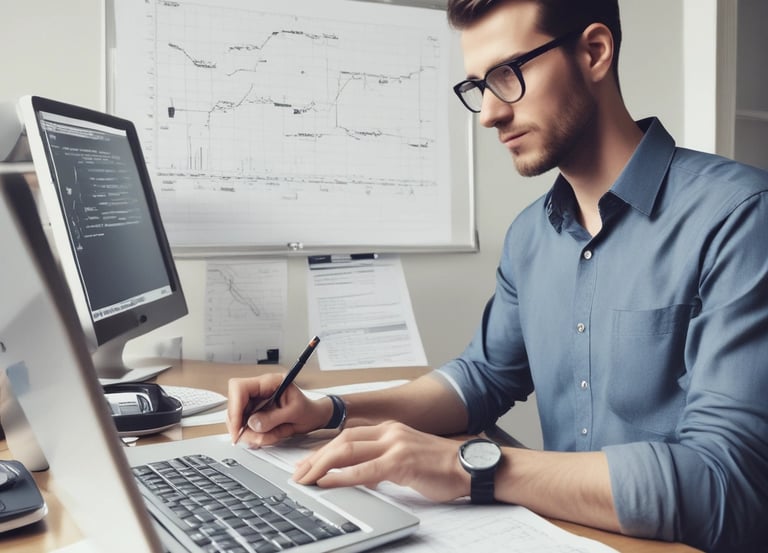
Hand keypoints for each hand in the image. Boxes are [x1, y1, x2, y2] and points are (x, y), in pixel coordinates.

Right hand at [226, 375, 331, 446]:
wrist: (314, 417)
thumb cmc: (309, 410)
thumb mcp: (295, 413)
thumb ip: (273, 418)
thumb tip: (252, 423)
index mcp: (269, 382)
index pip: (239, 388)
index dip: (234, 407)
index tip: (238, 427)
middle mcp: (259, 391)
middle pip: (234, 406)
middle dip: (242, 426)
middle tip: (255, 439)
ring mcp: (255, 403)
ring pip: (238, 419)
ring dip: (251, 433)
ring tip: (271, 436)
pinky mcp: (255, 414)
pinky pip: (245, 427)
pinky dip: (254, 436)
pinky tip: (268, 437)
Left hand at [293, 421, 470, 502]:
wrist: (471, 466)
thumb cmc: (442, 466)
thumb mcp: (407, 456)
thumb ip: (384, 459)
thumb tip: (359, 472)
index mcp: (390, 429)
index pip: (347, 435)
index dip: (324, 448)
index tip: (307, 462)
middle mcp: (389, 432)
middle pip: (342, 440)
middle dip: (315, 457)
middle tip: (298, 473)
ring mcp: (395, 445)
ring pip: (347, 450)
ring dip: (320, 465)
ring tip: (304, 478)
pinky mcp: (401, 462)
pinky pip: (363, 469)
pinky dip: (340, 476)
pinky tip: (326, 482)